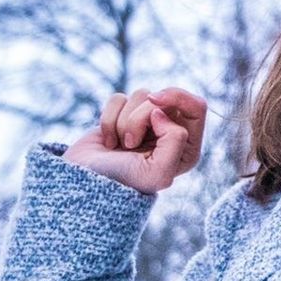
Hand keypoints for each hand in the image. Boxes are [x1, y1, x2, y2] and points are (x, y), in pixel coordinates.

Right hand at [61, 86, 208, 194]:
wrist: (84, 184)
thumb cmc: (123, 181)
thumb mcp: (158, 172)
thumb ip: (174, 140)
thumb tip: (160, 112)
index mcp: (187, 148)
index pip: (196, 106)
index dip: (176, 99)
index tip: (153, 109)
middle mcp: (170, 133)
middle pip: (168, 97)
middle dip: (143, 114)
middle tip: (131, 141)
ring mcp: (146, 124)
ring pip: (142, 95)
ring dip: (125, 121)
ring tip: (120, 146)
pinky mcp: (123, 116)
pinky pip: (119, 99)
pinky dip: (109, 118)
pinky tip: (109, 142)